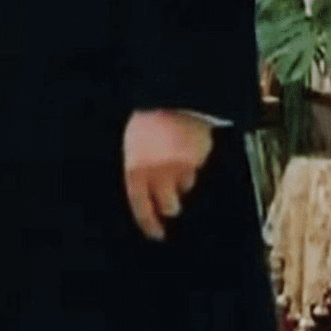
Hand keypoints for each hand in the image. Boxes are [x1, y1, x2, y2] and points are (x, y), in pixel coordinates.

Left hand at [123, 109, 215, 241]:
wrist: (173, 97)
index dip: (148, 222)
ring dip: (181, 183)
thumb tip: (144, 189)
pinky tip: (185, 149)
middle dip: (170, 207)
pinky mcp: (197, 159)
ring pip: (184, 188)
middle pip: (168, 204)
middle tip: (171, 206)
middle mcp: (157, 171)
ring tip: (177, 165)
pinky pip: (195, 170)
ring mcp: (179, 167)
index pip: (140, 203)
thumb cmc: (149, 119)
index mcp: (135, 167)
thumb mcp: (133, 144)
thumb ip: (138, 167)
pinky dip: (191, 165)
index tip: (156, 234)